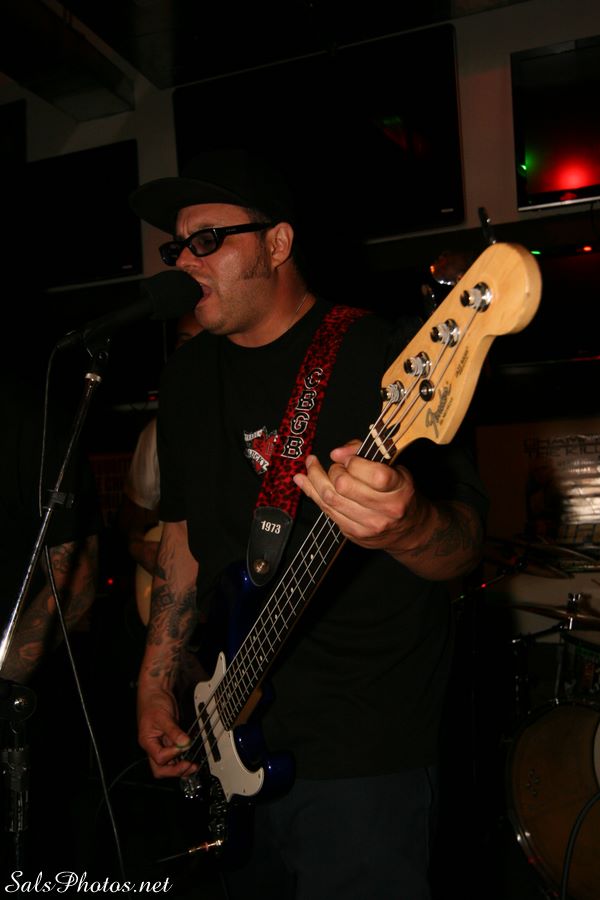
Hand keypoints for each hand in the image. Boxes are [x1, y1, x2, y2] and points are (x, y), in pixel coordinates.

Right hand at [137, 687, 198, 778]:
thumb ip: (173, 731)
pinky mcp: (168, 739)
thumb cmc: (153, 702)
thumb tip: (185, 743)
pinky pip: (174, 754)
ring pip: (167, 764)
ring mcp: (160, 743)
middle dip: (175, 770)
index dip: (172, 754)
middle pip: (160, 769)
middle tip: (189, 766)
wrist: (155, 691)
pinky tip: (190, 759)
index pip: (159, 758)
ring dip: (180, 767)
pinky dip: (181, 758)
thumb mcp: (163, 716)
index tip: (183, 745)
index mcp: (147, 742)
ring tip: (193, 766)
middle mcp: (153, 746)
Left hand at [293, 440, 423, 550]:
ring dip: (315, 478)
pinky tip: (303, 480)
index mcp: (399, 489)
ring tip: (311, 465)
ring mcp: (368, 524)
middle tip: (336, 466)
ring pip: (330, 498)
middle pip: (345, 486)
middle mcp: (386, 510)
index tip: (351, 459)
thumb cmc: (399, 493)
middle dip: (334, 470)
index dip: (355, 462)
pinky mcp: (353, 533)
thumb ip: (367, 453)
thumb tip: (337, 453)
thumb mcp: (394, 467)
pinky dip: (311, 492)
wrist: (409, 529)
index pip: (373, 474)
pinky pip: (326, 510)